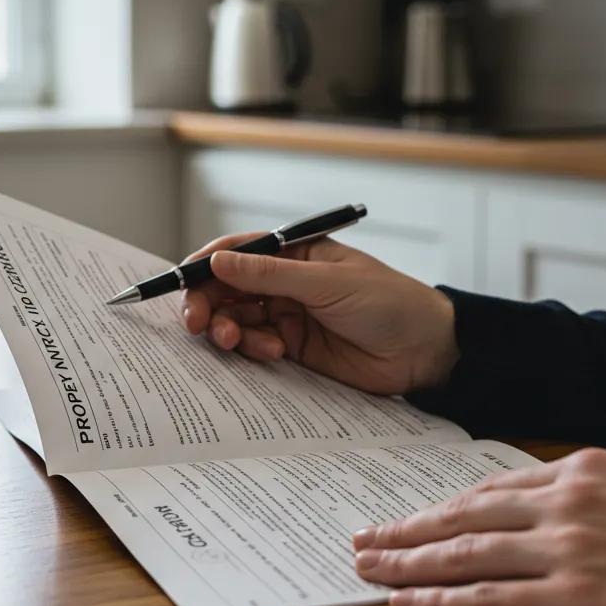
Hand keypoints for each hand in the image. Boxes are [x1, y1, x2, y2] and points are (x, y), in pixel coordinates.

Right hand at [180, 232, 458, 394]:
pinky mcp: (292, 348)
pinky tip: (273, 353)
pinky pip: (255, 347)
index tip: (179, 281)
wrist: (425, 352)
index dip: (203, 265)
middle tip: (198, 322)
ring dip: (228, 330)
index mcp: (294, 253)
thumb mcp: (327, 283)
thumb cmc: (388, 302)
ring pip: (236, 319)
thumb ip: (270, 274)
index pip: (237, 252)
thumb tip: (218, 261)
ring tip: (235, 342)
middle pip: (227, 289)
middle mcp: (284, 283)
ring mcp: (287, 316)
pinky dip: (252, 350)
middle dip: (207, 304)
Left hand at [353, 447, 605, 605]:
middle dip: (406, 530)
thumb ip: (572, 494)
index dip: (439, 508)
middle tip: (365, 539)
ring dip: (407, 564)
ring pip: (462, 556)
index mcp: (579, 471)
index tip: (406, 517)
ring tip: (370, 569)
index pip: (487, 491)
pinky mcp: (572, 603)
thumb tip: (511, 510)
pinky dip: (439, 603)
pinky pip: (488, 602)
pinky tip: (406, 604)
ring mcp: (565, 552)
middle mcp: (565, 505)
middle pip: (462, 517)